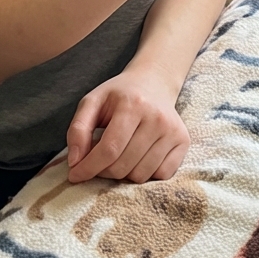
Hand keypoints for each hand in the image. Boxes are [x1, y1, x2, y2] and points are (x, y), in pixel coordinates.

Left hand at [66, 68, 190, 183]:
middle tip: (99, 159)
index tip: (75, 175)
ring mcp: (173, 130)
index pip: (109, 149)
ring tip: (120, 155)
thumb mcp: (92, 102)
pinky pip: (161, 175)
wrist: (153, 82)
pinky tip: (139, 157)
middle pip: (123, 166)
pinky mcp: (183, 141)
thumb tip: (76, 162)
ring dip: (124, 173)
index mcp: (133, 104)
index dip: (88, 168)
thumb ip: (78, 129)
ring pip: (141, 175)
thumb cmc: (119, 95)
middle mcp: (157, 118)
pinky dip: (146, 173)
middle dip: (104, 170)